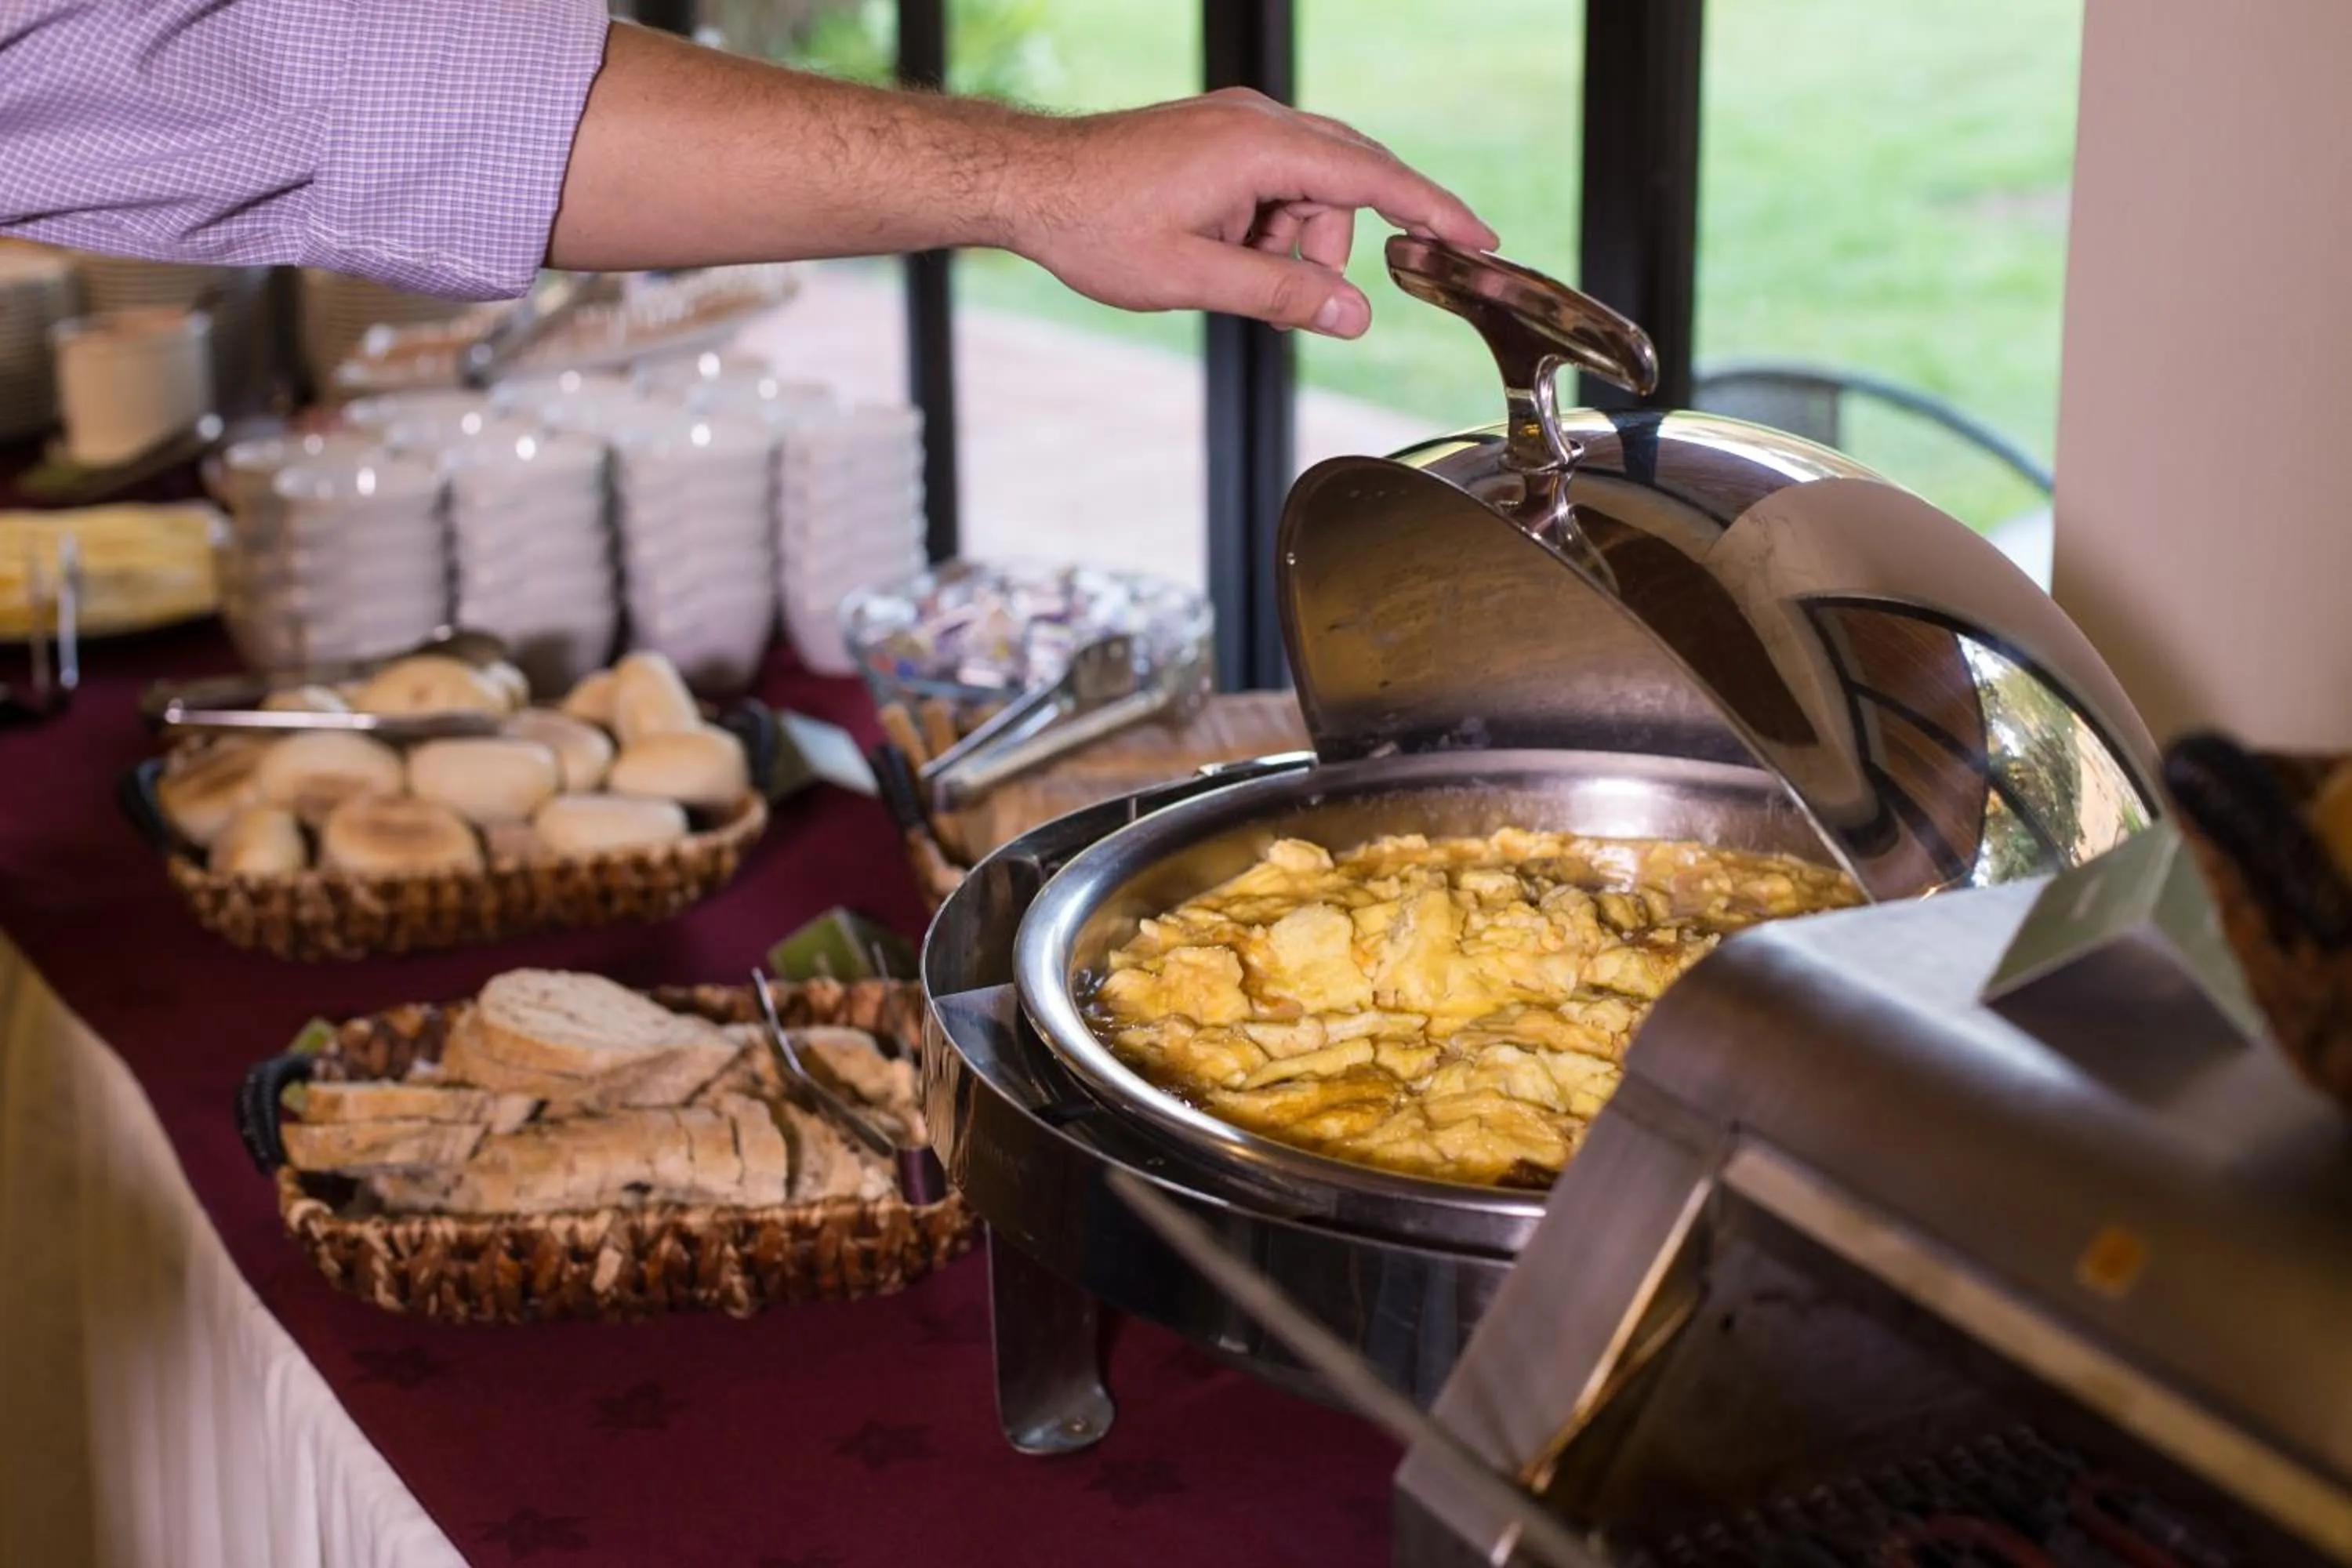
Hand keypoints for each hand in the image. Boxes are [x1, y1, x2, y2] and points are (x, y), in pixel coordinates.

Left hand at [1004, 88, 1497, 338]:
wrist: (1028, 184)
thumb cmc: (1096, 225)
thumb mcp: (1195, 277)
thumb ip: (1282, 294)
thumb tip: (1353, 315)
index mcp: (1259, 147)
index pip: (1373, 177)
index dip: (1432, 210)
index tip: (1478, 238)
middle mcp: (1255, 120)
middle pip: (1345, 182)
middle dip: (1337, 248)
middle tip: (1311, 303)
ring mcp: (1234, 123)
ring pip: (1308, 187)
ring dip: (1294, 243)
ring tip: (1239, 281)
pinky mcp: (1216, 136)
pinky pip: (1272, 180)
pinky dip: (1267, 226)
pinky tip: (1226, 257)